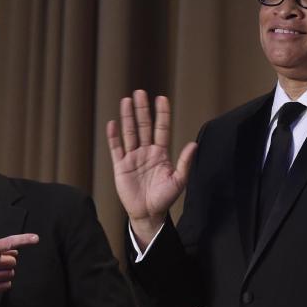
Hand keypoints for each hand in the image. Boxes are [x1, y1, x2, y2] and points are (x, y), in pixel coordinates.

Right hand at [107, 90, 196, 244]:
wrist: (148, 214)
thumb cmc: (165, 198)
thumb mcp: (179, 180)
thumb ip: (185, 162)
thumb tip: (194, 145)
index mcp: (161, 153)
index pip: (161, 129)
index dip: (162, 114)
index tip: (162, 98)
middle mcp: (146, 152)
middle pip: (144, 126)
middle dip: (142, 109)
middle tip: (140, 93)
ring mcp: (133, 157)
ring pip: (130, 133)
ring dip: (127, 117)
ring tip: (126, 100)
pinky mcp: (120, 166)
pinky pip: (116, 148)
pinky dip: (114, 136)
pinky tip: (113, 123)